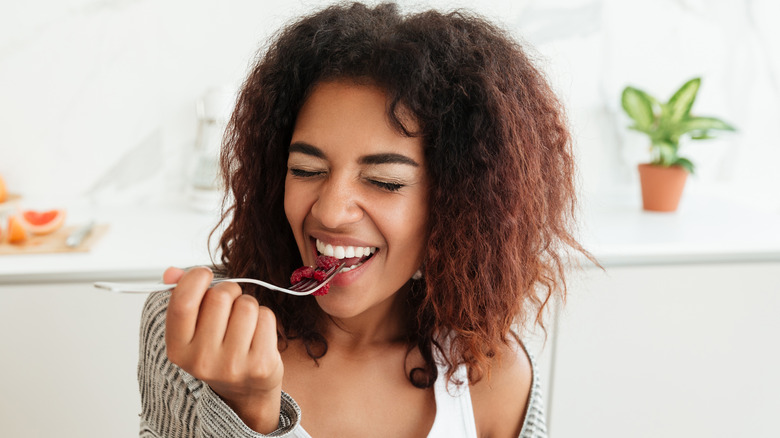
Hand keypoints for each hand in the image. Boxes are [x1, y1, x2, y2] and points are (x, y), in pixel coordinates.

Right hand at [163, 266, 283, 432]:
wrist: (246, 390)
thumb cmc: (218, 352)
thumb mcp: (193, 330)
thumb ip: (181, 298)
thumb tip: (172, 272)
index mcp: (178, 349)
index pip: (183, 302)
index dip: (195, 278)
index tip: (204, 275)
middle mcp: (202, 361)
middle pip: (219, 297)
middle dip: (228, 292)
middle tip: (230, 305)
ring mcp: (233, 365)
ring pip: (246, 305)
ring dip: (248, 305)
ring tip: (244, 323)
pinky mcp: (261, 365)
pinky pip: (266, 317)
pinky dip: (265, 318)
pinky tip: (257, 335)